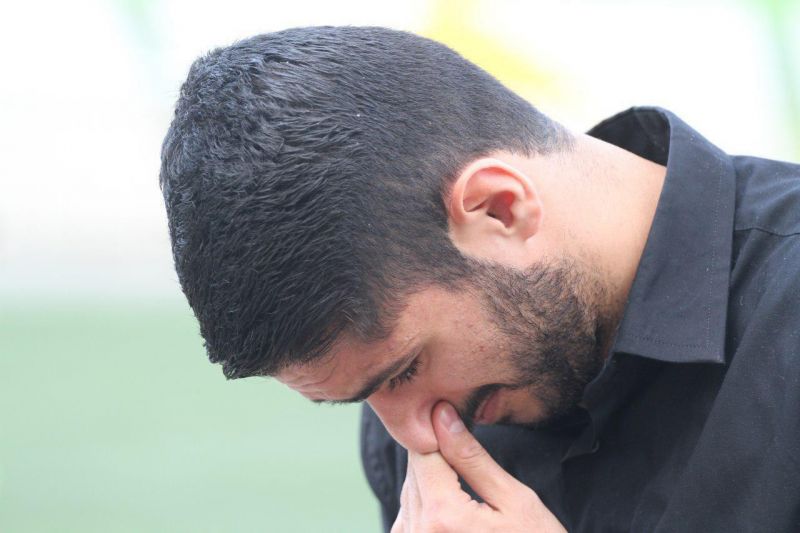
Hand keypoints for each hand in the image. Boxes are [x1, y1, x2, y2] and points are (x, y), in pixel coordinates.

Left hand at [391, 401, 565, 532]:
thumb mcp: (514, 499)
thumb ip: (471, 457)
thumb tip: (442, 415)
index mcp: (443, 515)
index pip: (423, 452)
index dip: (437, 430)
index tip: (451, 418)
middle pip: (414, 472)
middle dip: (437, 458)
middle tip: (467, 456)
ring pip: (409, 493)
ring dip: (431, 483)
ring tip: (465, 489)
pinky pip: (407, 519)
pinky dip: (426, 507)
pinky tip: (452, 511)